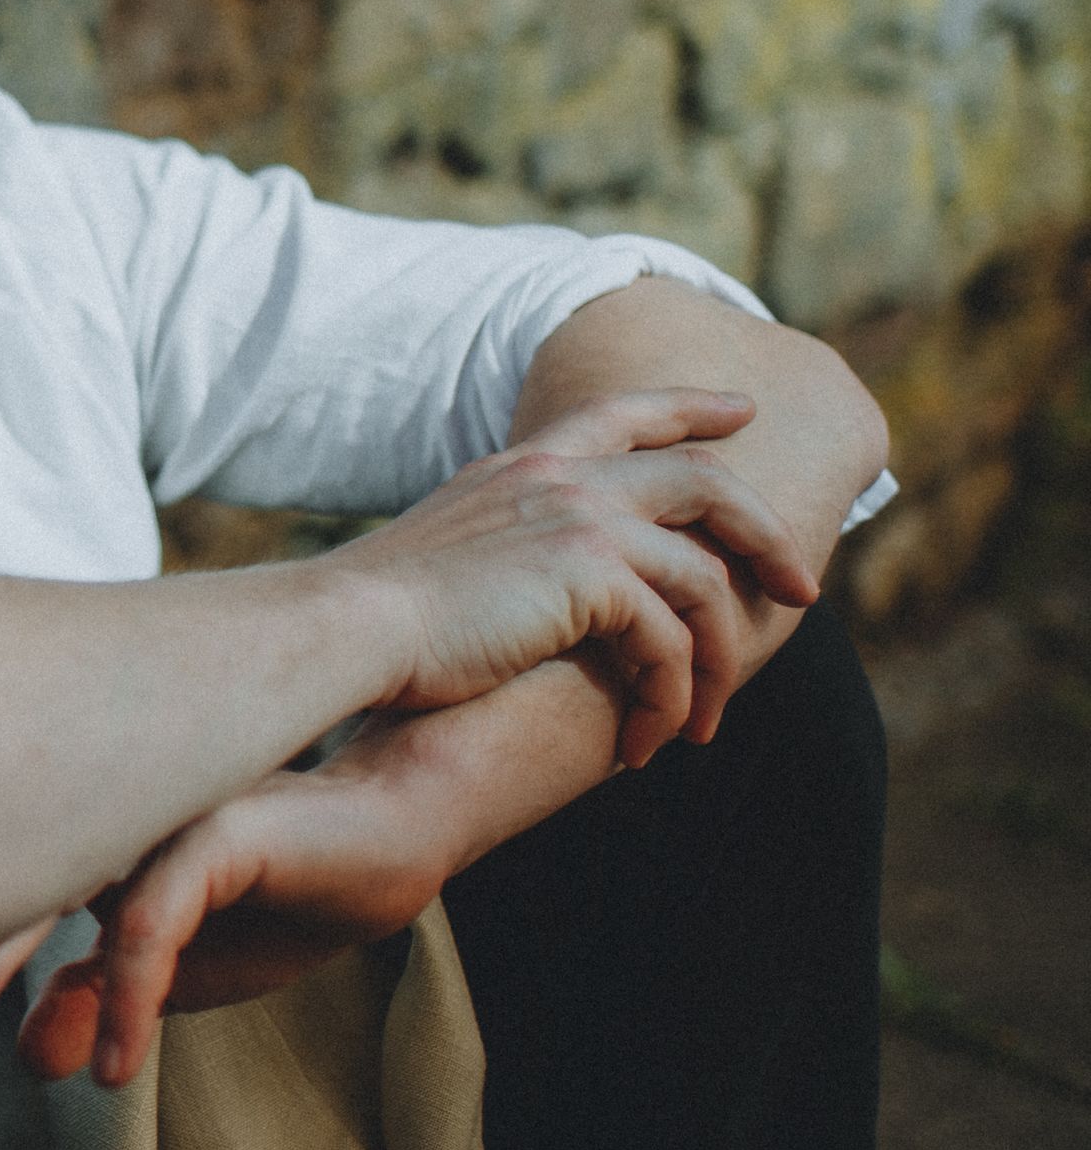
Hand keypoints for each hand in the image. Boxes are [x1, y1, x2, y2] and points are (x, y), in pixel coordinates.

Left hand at [11, 728, 453, 1085]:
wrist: (394, 842)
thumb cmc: (285, 892)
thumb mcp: (185, 967)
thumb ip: (102, 996)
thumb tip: (32, 1060)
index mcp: (95, 827)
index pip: (8, 881)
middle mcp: (112, 804)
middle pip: (15, 871)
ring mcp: (157, 806)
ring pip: (66, 884)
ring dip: (29, 964)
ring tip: (25, 1056)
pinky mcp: (211, 825)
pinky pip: (149, 918)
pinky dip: (130, 994)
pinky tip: (120, 1061)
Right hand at [322, 389, 818, 767]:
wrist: (348, 626)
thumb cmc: (379, 615)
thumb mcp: (450, 550)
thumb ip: (507, 545)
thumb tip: (538, 588)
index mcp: (525, 464)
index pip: (623, 413)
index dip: (690, 409)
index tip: (742, 412)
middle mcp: (560, 476)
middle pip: (704, 482)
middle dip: (766, 535)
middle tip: (802, 590)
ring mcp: (580, 517)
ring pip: (705, 579)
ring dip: (718, 660)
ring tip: (704, 722)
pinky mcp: (592, 576)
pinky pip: (671, 642)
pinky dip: (671, 699)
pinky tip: (646, 741)